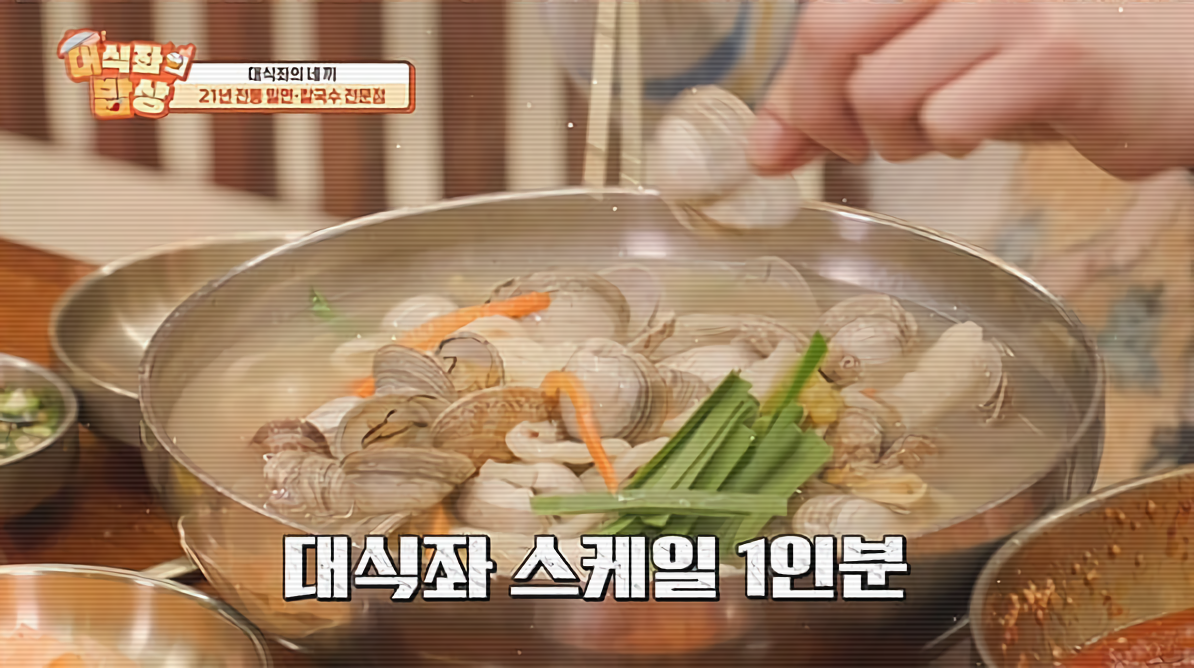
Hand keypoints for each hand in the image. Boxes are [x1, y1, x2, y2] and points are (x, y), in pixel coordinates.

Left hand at [749, 2, 1193, 179]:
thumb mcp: (927, 61)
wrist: (1166, 65)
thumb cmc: (1038, 59)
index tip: (804, 135)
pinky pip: (950, 120)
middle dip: (825, 115)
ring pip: (884, 88)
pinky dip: (951, 144)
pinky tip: (985, 128)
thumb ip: (839, 93)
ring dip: (897, 138)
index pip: (820, 14)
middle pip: (830, 34)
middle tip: (859, 144)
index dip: (797, 87)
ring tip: (940, 131)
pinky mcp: (1055, 52)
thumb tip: (762, 152)